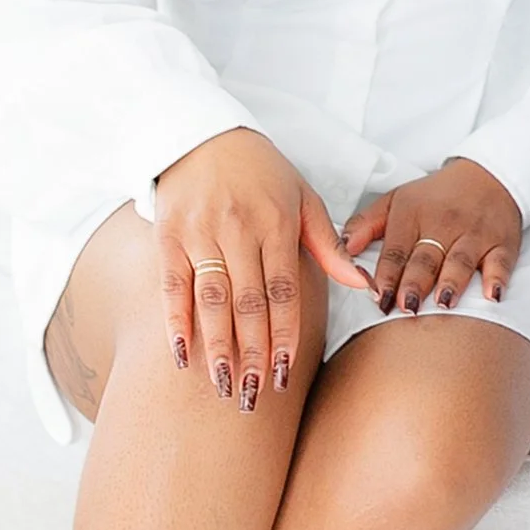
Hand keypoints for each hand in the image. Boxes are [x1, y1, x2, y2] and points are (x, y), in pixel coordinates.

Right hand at [154, 128, 359, 406]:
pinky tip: (181, 355)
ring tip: (224, 385)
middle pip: (248, 302)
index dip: (284, 335)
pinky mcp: (168, 235)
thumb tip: (362, 284)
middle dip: (252, 352)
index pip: (284, 291)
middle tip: (254, 395)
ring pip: (211, 299)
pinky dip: (175, 321)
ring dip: (217, 346)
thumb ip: (328, 245)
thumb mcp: (303, 198)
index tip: (284, 373)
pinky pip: (171, 285)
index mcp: (277, 223)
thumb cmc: (262, 172)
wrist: (202, 134)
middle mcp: (239, 229)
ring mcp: (200, 232)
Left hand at [341, 158, 524, 314]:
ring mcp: (474, 234)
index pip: (396, 249)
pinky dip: (496, 279)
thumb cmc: (437, 196)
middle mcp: (444, 224)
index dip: (386, 274)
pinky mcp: (501, 243)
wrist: (489, 176)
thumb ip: (366, 224)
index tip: (378, 297)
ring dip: (452, 282)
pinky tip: (490, 295)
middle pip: (427, 258)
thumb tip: (342, 248)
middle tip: (405, 305)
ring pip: (461, 260)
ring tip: (442, 303)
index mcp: (413, 213)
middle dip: (415, 282)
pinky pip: (500, 262)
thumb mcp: (397, 200)